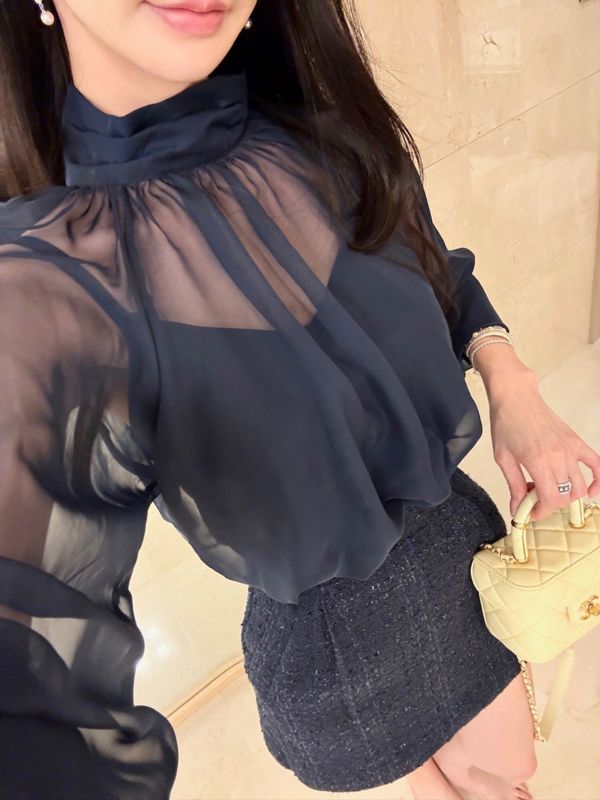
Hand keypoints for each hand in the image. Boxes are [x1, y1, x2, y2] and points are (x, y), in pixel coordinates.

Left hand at [488, 376, 599, 520]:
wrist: (516, 398)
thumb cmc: (505, 424)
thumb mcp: (503, 458)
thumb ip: (513, 485)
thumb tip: (517, 508)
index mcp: (538, 462)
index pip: (551, 500)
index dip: (540, 512)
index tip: (530, 512)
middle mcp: (558, 457)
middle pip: (565, 496)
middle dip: (550, 504)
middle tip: (534, 497)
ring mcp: (570, 449)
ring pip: (579, 486)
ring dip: (566, 495)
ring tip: (549, 488)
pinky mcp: (576, 441)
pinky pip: (596, 464)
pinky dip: (598, 480)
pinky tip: (591, 491)